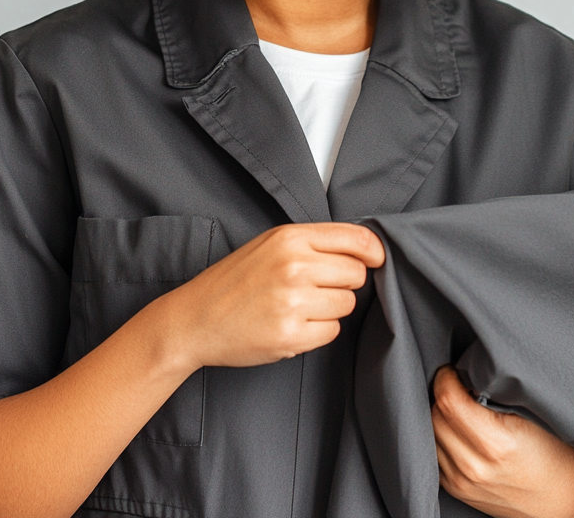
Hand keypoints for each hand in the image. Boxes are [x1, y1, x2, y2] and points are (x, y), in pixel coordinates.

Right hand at [163, 222, 384, 369]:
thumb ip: (313, 243)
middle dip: (343, 283)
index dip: (374, 251)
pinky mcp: (291, 335)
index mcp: (290, 238)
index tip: (377, 260)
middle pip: (356, 274)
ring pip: (346, 304)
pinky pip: (331, 332)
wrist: (196, 318)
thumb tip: (364, 250)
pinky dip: (318, 331)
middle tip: (316, 288)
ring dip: (330, 309)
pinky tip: (291, 324)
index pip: (356, 239)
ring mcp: (293, 301)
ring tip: (297, 306)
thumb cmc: (235, 280)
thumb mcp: (270, 244)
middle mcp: (294, 266)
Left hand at [431, 366, 573, 517]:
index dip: (448, 377)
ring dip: (440, 414)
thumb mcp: (536, 416)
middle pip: (435, 414)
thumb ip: (501, 392)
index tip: (456, 370)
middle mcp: (473, 467)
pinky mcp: (456, 489)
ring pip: (431, 432)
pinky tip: (459, 428)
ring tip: (460, 406)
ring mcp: (462, 482)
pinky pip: (434, 451)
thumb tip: (472, 370)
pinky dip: (441, 434)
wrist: (561, 504)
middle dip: (443, 393)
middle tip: (460, 385)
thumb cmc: (555, 457)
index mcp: (495, 445)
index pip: (448, 400)